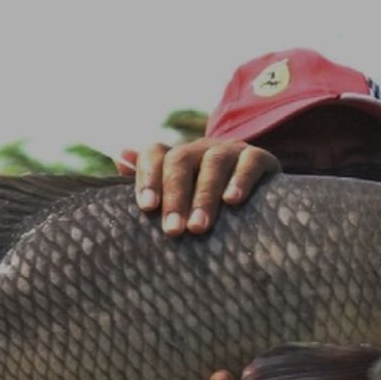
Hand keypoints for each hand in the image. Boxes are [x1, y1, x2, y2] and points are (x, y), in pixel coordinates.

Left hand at [120, 139, 279, 236]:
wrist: (261, 196)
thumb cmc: (209, 204)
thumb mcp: (180, 196)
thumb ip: (150, 181)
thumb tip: (120, 157)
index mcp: (179, 157)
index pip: (156, 154)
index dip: (148, 177)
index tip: (147, 208)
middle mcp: (202, 149)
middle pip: (181, 160)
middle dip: (175, 196)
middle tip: (172, 231)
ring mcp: (232, 151)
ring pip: (214, 164)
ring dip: (204, 196)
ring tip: (199, 227)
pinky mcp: (260, 158)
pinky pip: (249, 163)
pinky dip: (240, 180)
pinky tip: (232, 201)